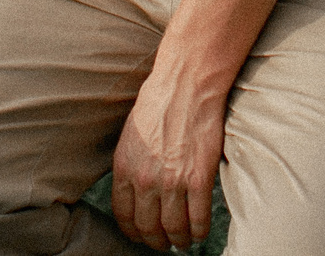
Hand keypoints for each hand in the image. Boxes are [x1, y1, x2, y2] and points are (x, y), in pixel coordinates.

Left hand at [109, 70, 224, 251]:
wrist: (185, 84)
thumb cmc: (159, 102)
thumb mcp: (131, 136)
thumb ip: (131, 165)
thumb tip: (135, 190)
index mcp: (124, 168)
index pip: (124, 216)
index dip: (133, 231)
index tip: (142, 235)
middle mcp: (144, 180)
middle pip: (148, 228)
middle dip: (156, 241)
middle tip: (164, 243)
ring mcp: (172, 182)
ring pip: (174, 228)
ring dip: (180, 240)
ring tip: (183, 241)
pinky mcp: (198, 179)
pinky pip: (198, 218)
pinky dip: (200, 231)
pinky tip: (200, 232)